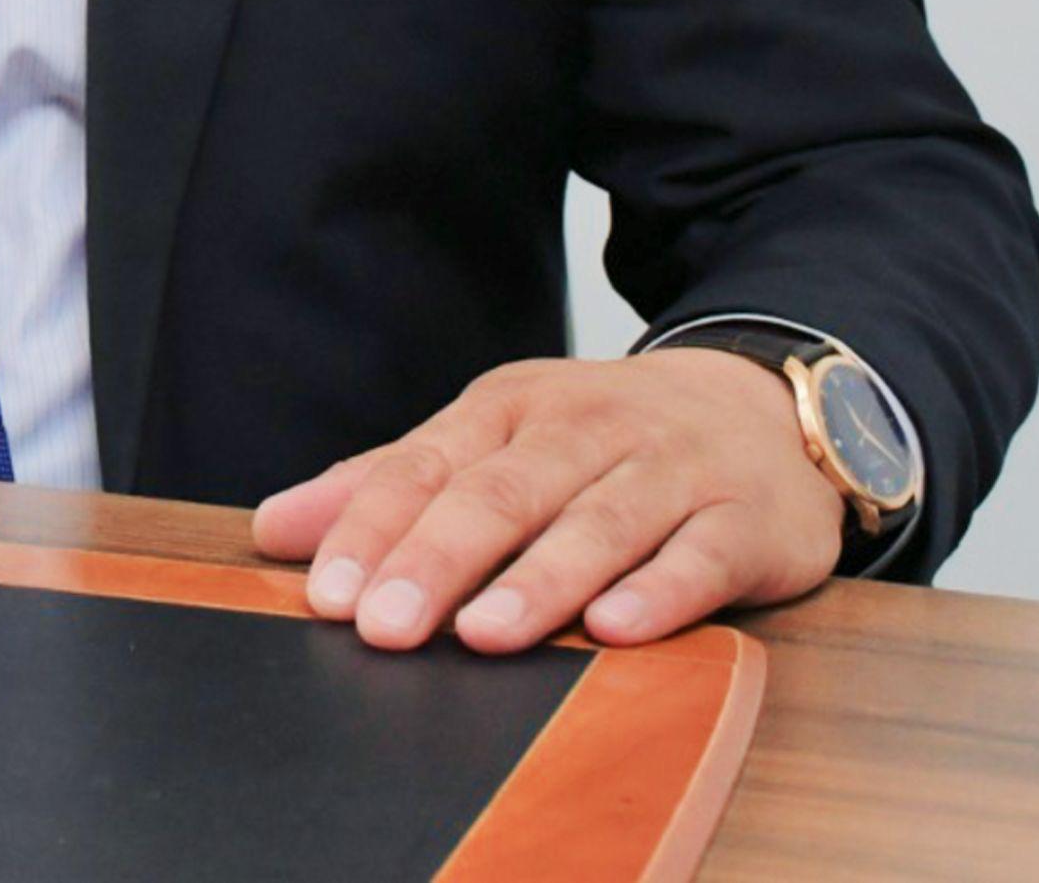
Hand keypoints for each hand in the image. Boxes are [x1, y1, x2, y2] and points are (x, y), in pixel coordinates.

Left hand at [249, 351, 842, 651]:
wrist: (762, 408)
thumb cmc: (604, 440)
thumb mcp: (494, 442)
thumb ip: (390, 485)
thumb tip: (276, 528)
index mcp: (513, 407)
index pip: (429, 465)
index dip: (374, 529)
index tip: (327, 595)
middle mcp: (590, 429)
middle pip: (504, 492)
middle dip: (438, 559)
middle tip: (384, 626)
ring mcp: (672, 471)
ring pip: (600, 522)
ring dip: (540, 579)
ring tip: (483, 632)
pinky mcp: (746, 520)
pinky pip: (700, 555)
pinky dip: (659, 591)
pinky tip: (617, 627)